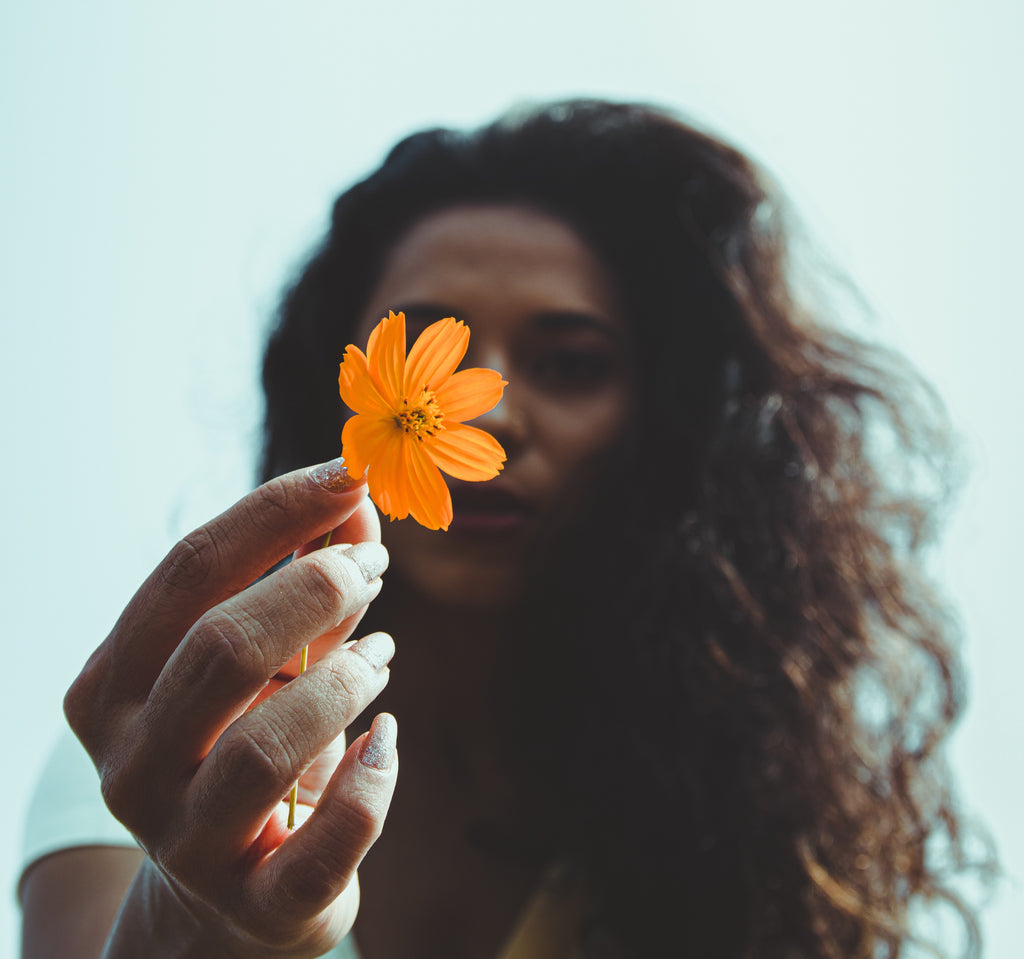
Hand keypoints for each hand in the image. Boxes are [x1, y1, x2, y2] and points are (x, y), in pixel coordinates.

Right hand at [64, 459, 397, 957]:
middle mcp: (131, 763)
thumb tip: (360, 506)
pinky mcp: (257, 905)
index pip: (190, 571)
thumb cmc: (247, 745)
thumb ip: (310, 584)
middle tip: (374, 567)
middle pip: (220, 648)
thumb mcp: (269, 660)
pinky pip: (323, 844)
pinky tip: (387, 741)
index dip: (277, 513)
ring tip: (382, 658)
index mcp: (112, 685)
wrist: (234, 895)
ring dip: (344, 682)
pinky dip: (371, 784)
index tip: (349, 474)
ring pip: (264, 746)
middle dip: (314, 589)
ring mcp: (186, 842)